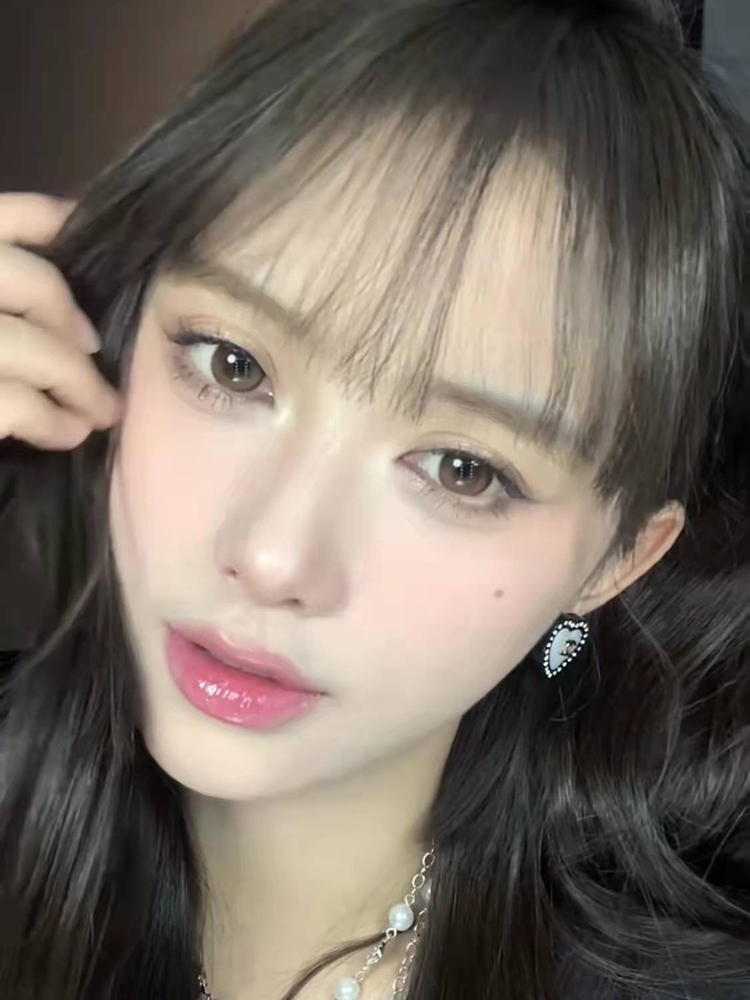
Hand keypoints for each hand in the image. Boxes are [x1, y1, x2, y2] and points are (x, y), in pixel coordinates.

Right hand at [0, 192, 120, 449]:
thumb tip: (65, 312)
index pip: (3, 215)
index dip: (55, 220)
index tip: (91, 238)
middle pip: (28, 279)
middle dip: (72, 319)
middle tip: (97, 350)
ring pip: (31, 346)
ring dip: (80, 382)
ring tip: (100, 410)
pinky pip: (17, 404)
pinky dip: (54, 421)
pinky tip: (67, 434)